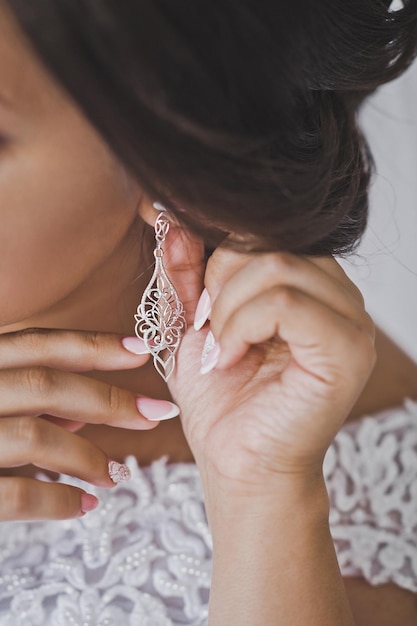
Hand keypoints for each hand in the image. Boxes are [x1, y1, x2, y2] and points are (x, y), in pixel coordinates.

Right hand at [0, 328, 173, 520]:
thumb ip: (27, 399)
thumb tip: (85, 409)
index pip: (38, 344)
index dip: (92, 345)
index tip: (142, 350)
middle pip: (46, 385)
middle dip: (109, 398)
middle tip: (157, 412)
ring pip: (35, 435)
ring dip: (88, 457)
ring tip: (119, 474)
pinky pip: (12, 494)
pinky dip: (57, 500)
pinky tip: (85, 506)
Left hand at [168, 244, 374, 491]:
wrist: (238, 464)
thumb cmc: (220, 399)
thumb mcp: (190, 323)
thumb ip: (185, 271)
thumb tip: (171, 219)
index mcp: (308, 283)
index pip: (263, 229)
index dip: (217, 256)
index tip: (196, 303)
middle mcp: (337, 294)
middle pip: (271, 240)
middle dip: (221, 282)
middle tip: (208, 330)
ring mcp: (350, 320)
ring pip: (278, 265)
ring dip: (229, 309)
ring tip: (221, 350)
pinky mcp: (348, 349)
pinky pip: (288, 303)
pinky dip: (244, 326)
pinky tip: (232, 358)